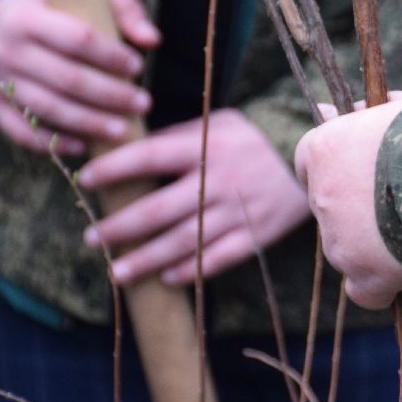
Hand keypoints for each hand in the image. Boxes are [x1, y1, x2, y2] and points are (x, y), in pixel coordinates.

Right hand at [0, 0, 159, 154]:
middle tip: (144, 103)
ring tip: (123, 130)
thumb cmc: (52, 3)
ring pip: (48, 109)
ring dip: (89, 123)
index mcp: (24, 16)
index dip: (111, 56)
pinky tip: (85, 146)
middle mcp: (4, 50)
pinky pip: (23, 131)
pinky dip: (54, 143)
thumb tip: (152, 40)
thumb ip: (122, 9)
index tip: (138, 66)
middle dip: (110, 95)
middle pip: (67, 79)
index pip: (77, 39)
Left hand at [78, 109, 310, 285]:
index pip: (150, 157)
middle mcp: (219, 181)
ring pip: (184, 242)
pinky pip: (219, 258)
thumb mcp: (217, 123)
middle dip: (120, 227)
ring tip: (117, 272)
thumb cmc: (255, 137)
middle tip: (91, 238)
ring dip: (146, 259)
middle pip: (159, 211)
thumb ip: (176, 138)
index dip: (115, 168)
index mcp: (206, 147)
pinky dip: (191, 270)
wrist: (314, 157)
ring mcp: (238, 212)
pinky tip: (166, 278)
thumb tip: (127, 150)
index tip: (87, 179)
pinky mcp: (257, 234)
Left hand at [294, 94, 401, 309]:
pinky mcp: (366, 274)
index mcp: (323, 149)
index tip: (365, 172)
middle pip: (331, 209)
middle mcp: (321, 196)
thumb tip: (343, 109)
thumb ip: (370, 113)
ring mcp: (340, 240)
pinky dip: (382, 289)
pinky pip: (366, 292)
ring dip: (377, 245)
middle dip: (359, 209)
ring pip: (349, 250)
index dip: (339, 169)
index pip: (310, 165)